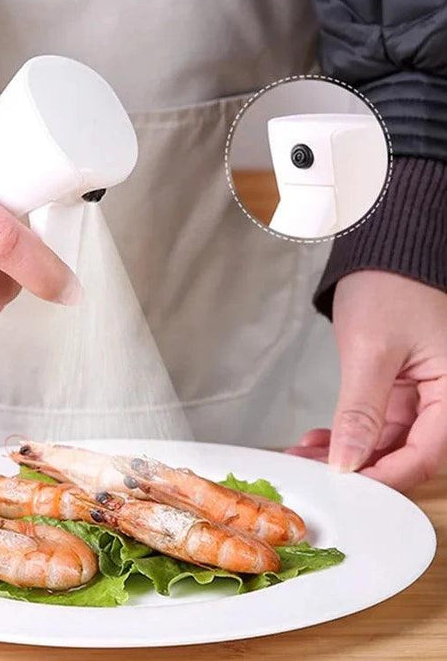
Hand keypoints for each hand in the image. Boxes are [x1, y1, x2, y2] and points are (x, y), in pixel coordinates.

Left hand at [287, 270, 446, 491]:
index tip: (345, 486)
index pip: (425, 454)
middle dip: (359, 466)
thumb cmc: (389, 289)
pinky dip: (348, 432)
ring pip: (387, 441)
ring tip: (306, 455)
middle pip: (407, 453)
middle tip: (314, 471)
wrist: (383, 253)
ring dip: (347, 451)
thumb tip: (348, 462)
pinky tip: (319, 439)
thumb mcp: (372, 352)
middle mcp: (446, 399)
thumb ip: (361, 412)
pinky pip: (377, 422)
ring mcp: (424, 395)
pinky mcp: (402, 388)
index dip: (384, 477)